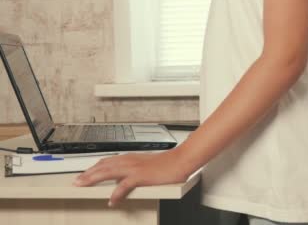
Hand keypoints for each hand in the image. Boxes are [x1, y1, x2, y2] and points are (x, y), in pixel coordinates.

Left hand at [73, 149, 189, 206]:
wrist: (180, 160)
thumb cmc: (167, 164)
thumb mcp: (146, 165)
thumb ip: (134, 170)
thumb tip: (125, 179)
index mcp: (131, 158)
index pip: (106, 161)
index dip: (93, 168)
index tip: (83, 174)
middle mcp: (130, 161)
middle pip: (103, 166)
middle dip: (88, 174)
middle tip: (76, 181)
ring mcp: (134, 168)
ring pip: (108, 172)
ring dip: (94, 178)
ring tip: (83, 185)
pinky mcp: (141, 176)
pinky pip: (124, 186)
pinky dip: (116, 193)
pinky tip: (111, 200)